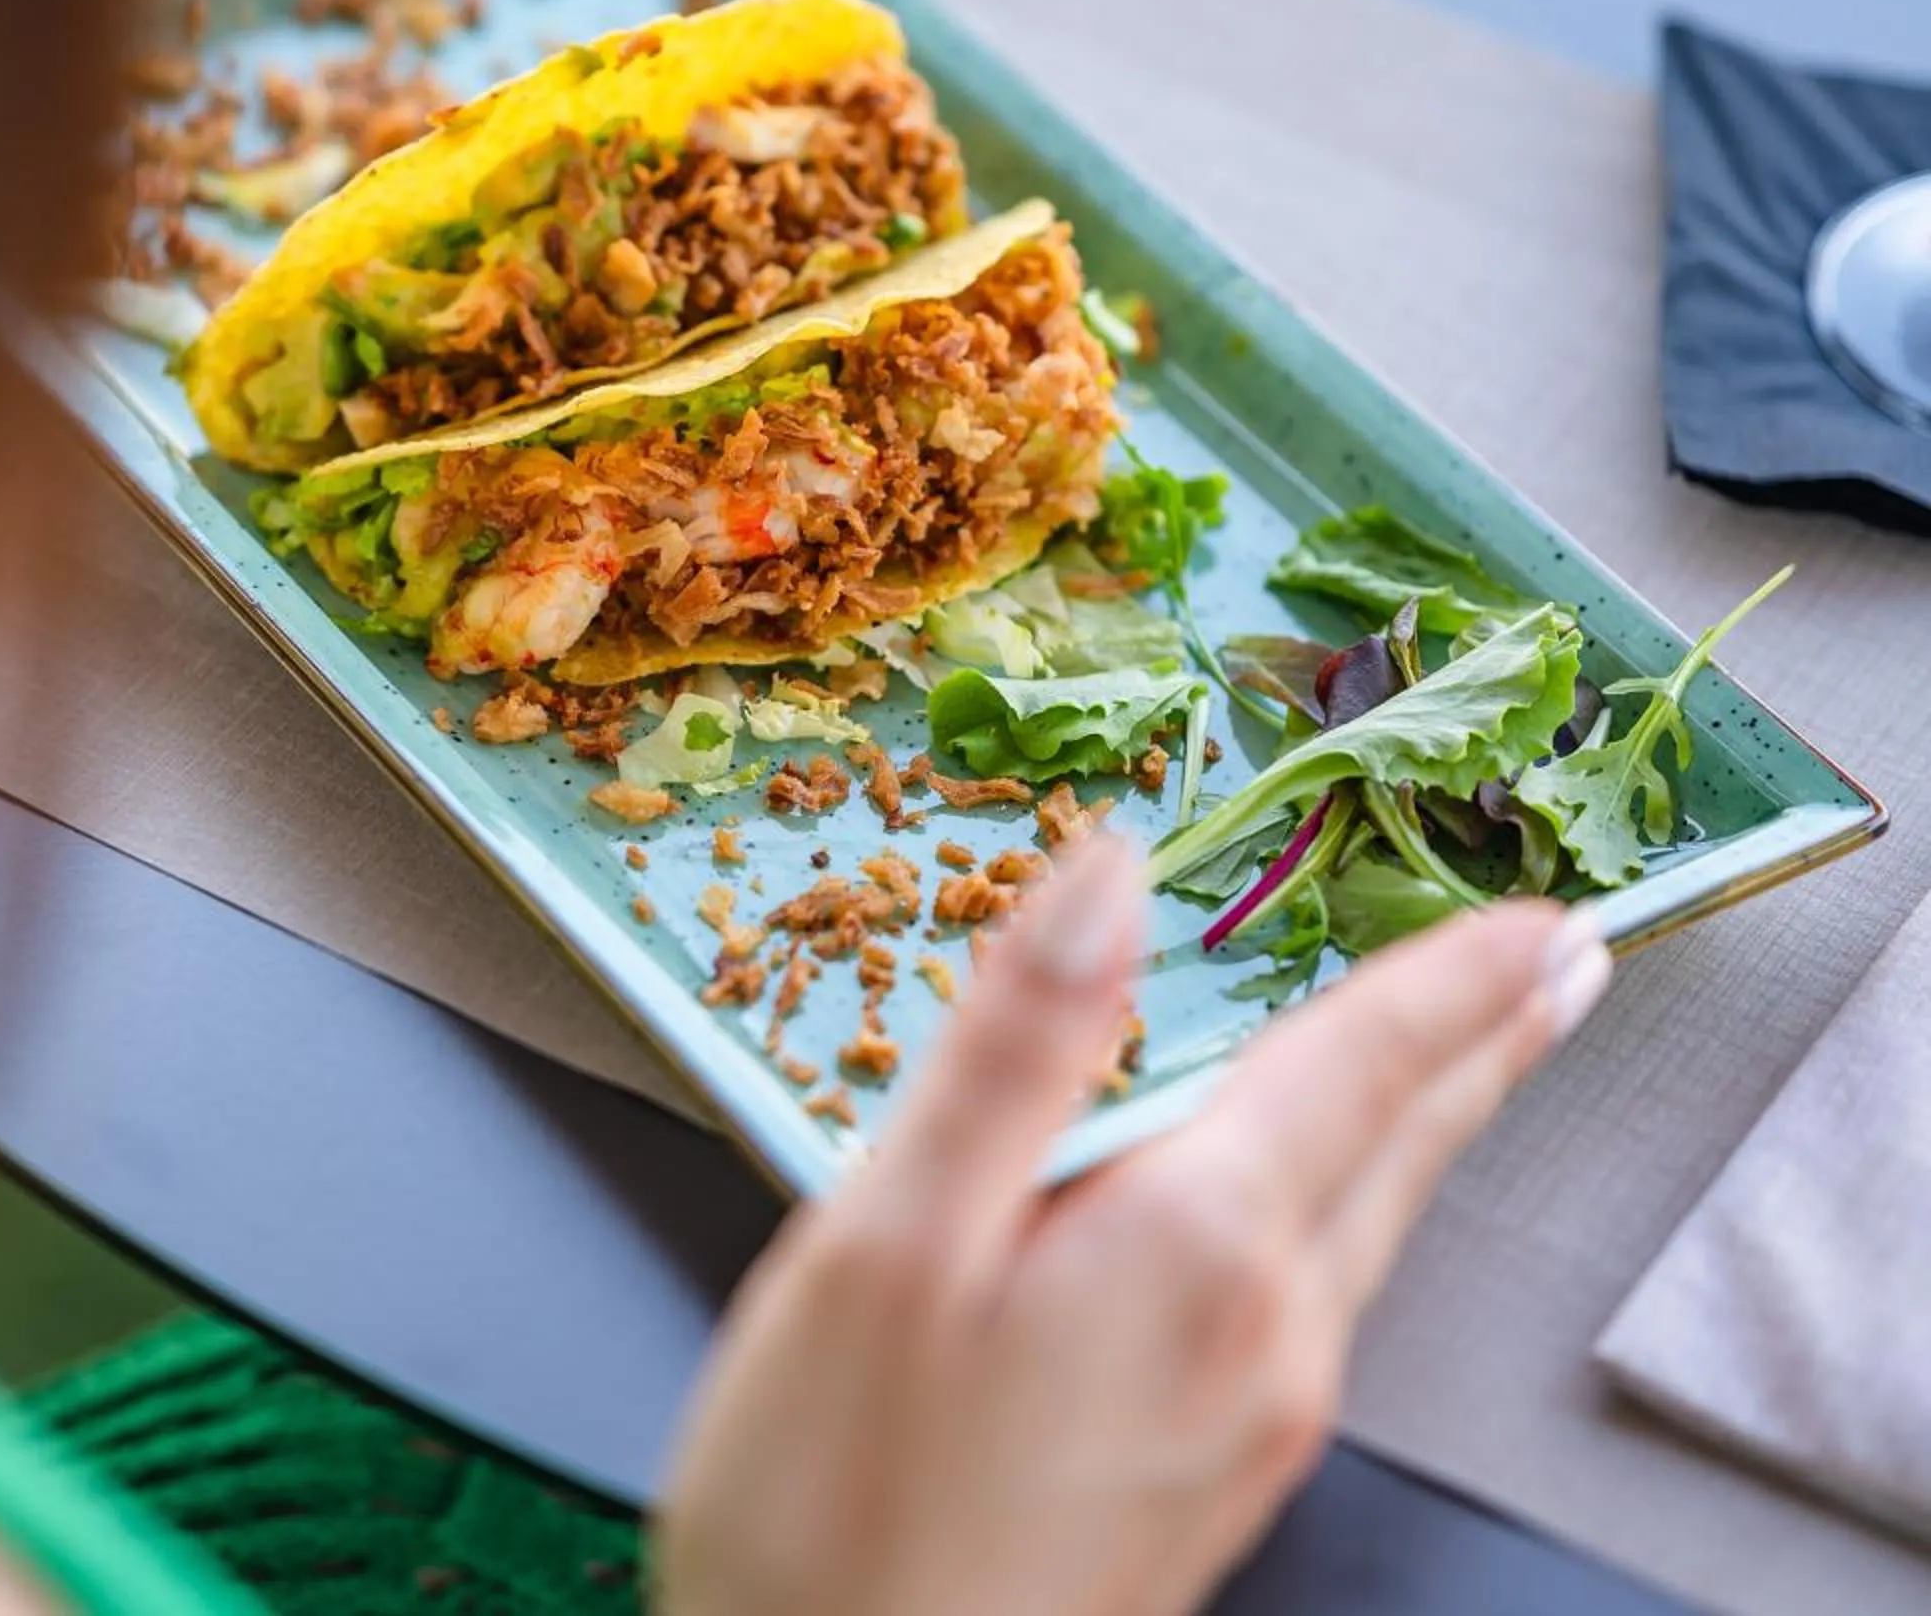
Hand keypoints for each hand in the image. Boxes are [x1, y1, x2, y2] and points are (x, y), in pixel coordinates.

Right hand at [653, 835, 1608, 1615]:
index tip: (1534, 916)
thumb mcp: (885, 1243)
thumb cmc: (838, 1512)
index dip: (1448, 975)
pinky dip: (1337, 1215)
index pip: (1359, 1068)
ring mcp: (1249, 1424)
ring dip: (1415, 1130)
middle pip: (1394, 1152)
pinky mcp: (1208, 1485)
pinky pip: (1307, 1306)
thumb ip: (1010, 1052)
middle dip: (1477, 1049)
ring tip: (1451, 1063)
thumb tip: (1107, 879)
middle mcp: (1261, 1338)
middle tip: (1554, 969)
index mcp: (1192, 1249)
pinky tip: (1297, 1217)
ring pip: (1361, 1233)